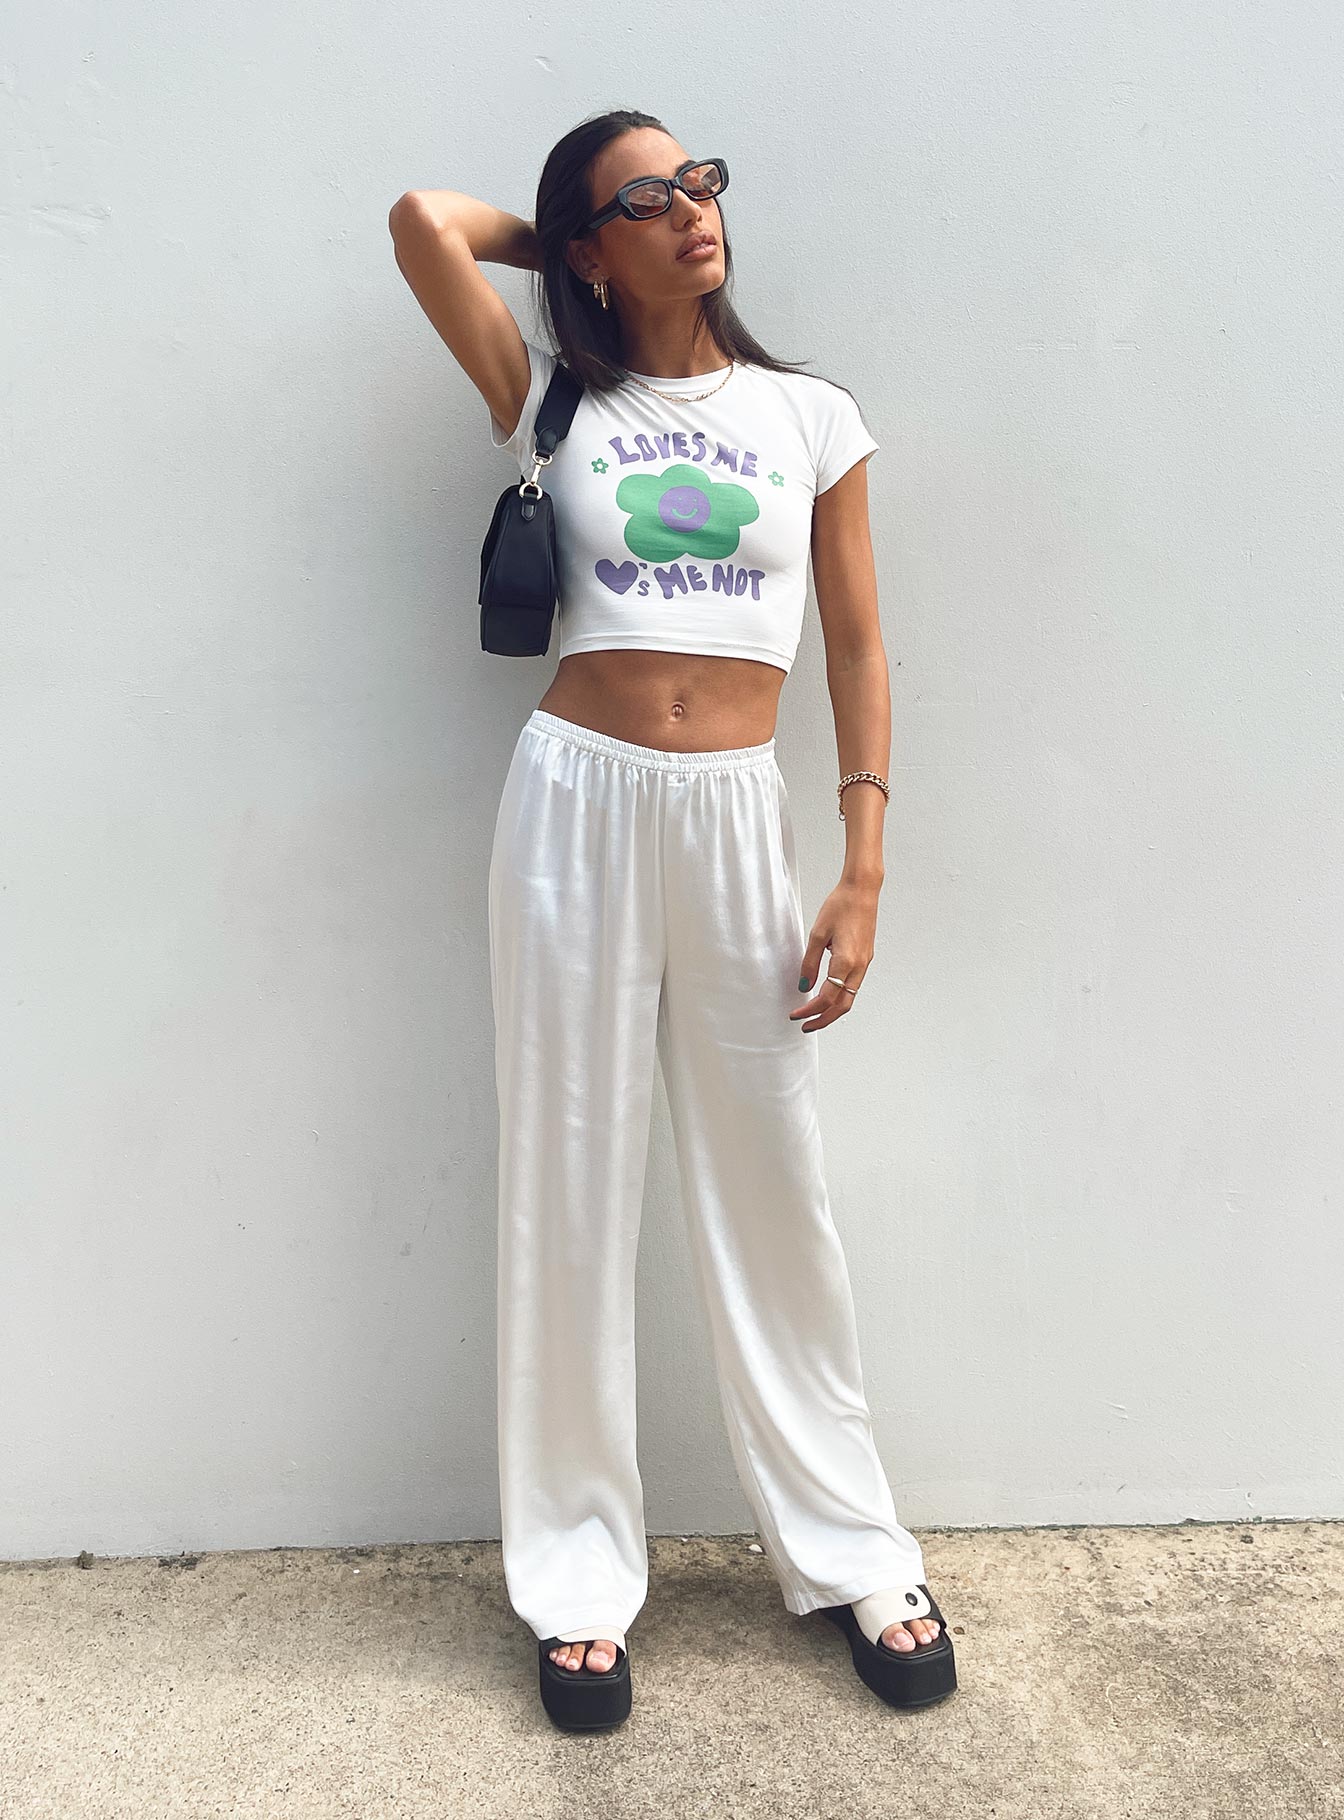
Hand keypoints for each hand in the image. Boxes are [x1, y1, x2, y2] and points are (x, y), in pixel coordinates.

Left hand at [788, 876, 879, 1031]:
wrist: (862, 890)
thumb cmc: (840, 906)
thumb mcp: (818, 934)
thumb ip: (810, 963)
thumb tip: (803, 986)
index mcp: (846, 961)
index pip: (827, 997)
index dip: (809, 1010)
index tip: (794, 1015)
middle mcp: (859, 966)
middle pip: (842, 1006)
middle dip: (823, 1020)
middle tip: (805, 1026)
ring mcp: (865, 963)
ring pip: (850, 997)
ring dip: (832, 1010)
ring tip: (814, 1015)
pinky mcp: (865, 958)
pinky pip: (853, 985)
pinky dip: (840, 997)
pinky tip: (827, 996)